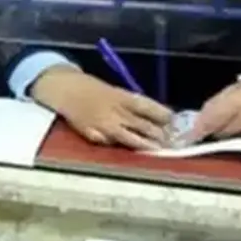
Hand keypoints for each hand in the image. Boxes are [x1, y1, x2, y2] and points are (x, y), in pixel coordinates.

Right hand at [30, 66, 171, 149]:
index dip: (164, 115)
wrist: (65, 89)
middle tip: (173, 142)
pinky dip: (120, 146)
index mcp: (122, 97)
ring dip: (146, 145)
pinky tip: (129, 151)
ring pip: (131, 139)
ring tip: (159, 150)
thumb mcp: (115, 91)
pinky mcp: (93, 135)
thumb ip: (132, 104)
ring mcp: (104, 125)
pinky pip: (110, 143)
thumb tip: (156, 116)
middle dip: (160, 135)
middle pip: (143, 126)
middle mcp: (115, 112)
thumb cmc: (92, 88)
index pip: (149, 107)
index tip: (176, 122)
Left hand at [190, 69, 240, 141]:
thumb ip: (218, 103)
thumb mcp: (237, 86)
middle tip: (202, 133)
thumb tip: (202, 118)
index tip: (189, 136)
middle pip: (220, 133)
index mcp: (238, 101)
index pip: (212, 121)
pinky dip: (238, 139)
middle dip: (210, 134)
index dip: (198, 130)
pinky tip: (237, 133)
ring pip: (231, 140)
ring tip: (219, 132)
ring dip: (222, 138)